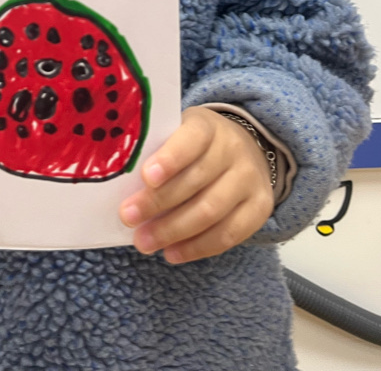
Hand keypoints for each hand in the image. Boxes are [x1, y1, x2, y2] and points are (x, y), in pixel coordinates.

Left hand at [119, 106, 273, 263]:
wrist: (244, 148)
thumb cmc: (194, 146)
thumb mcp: (177, 134)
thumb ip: (156, 151)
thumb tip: (121, 184)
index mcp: (208, 126)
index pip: (192, 139)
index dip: (170, 158)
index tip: (146, 177)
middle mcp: (233, 150)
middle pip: (196, 180)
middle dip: (158, 203)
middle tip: (129, 217)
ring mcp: (250, 179)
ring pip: (211, 211)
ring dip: (173, 231)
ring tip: (144, 242)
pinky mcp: (260, 207)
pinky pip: (229, 234)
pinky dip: (198, 248)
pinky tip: (172, 253)